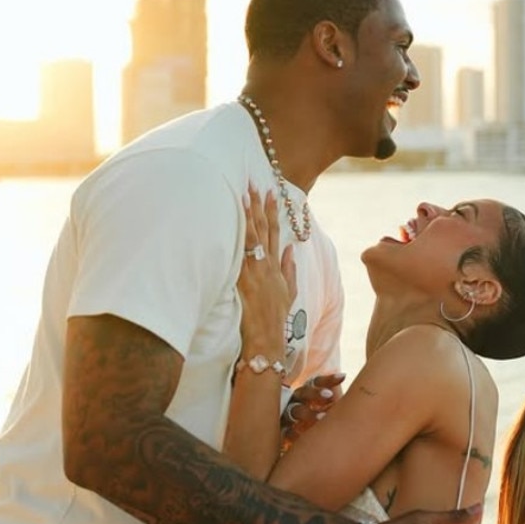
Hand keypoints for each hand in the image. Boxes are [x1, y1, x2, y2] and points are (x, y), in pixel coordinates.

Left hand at [238, 185, 296, 350]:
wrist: (268, 339)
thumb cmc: (275, 320)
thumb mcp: (288, 293)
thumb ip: (289, 270)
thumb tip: (289, 250)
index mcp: (277, 268)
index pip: (275, 232)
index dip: (273, 211)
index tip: (271, 192)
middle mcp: (268, 266)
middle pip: (264, 230)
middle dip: (259, 206)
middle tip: (254, 183)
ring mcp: (257, 273)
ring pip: (253, 238)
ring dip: (248, 215)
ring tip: (244, 194)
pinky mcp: (245, 281)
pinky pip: (241, 255)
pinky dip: (239, 238)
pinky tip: (235, 223)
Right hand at [281, 372, 345, 448]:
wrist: (305, 450)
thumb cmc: (323, 424)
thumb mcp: (332, 410)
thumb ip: (336, 399)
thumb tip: (344, 376)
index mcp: (309, 393)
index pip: (316, 382)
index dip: (328, 379)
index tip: (343, 377)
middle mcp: (297, 401)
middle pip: (304, 392)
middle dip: (316, 393)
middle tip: (330, 395)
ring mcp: (288, 415)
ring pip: (295, 410)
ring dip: (308, 413)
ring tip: (322, 418)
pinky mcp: (284, 432)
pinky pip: (286, 431)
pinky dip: (294, 432)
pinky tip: (302, 434)